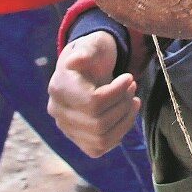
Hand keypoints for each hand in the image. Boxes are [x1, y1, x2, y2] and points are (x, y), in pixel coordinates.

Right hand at [48, 33, 140, 156]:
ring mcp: (67, 127)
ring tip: (133, 100)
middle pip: (98, 123)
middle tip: (133, 87)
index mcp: (59, 87)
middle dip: (123, 105)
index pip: (92, 103)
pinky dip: (118, 133)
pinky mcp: (78, 138)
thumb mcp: (93, 44)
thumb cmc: (94, 53)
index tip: (129, 77)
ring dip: (124, 120)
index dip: (116, 93)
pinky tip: (126, 115)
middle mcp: (58, 111)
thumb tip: (76, 60)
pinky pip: (100, 147)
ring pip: (100, 138)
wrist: (89, 66)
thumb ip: (86, 51)